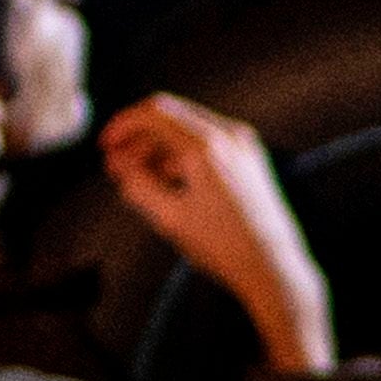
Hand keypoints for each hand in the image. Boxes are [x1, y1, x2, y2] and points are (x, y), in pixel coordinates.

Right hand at [97, 95, 336, 373]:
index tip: (108, 144)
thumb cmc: (228, 248)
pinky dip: (183, 155)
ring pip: (188, 129)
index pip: (154, 112)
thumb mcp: (169, 218)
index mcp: (207, 147)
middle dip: (139, 138)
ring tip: (141, 177)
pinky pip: (208, 143)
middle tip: (119, 163)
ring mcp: (243, 145)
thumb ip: (138, 186)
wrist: (272, 267)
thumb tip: (121, 167)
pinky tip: (169, 180)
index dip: (123, 125)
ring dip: (160, 148)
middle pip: (171, 117)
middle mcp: (229, 137)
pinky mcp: (250, 158)